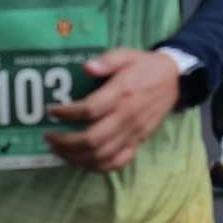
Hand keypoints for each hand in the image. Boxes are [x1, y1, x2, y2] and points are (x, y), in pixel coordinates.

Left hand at [45, 46, 181, 173]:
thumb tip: (86, 67)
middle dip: (66, 142)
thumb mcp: (126, 55)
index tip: (52, 111)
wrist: (174, 81)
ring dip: (76, 158)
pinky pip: (117, 163)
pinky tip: (81, 162)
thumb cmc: (144, 66)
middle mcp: (127, 117)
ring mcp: (133, 133)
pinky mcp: (138, 142)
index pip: (90, 110)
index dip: (67, 113)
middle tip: (49, 137)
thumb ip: (107, 60)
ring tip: (58, 151)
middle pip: (92, 139)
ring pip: (102, 155)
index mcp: (121, 94)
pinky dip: (97, 167)